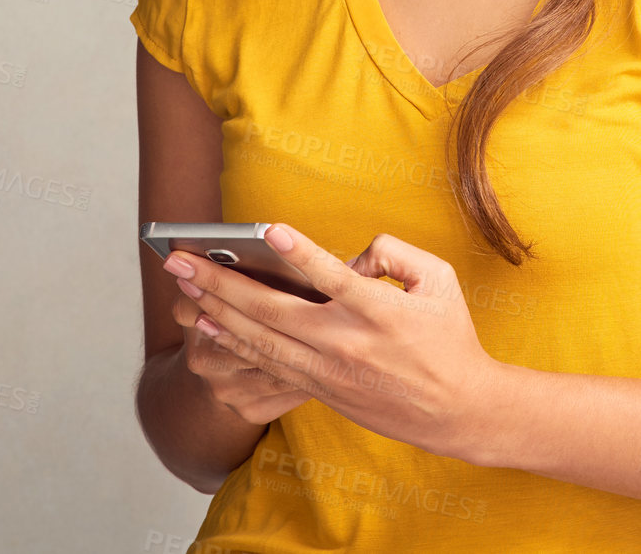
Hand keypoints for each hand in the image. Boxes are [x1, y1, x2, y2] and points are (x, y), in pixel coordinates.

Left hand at [164, 226, 504, 460]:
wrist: (459, 410)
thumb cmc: (449, 336)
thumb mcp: (439, 278)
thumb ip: (393, 251)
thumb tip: (350, 253)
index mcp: (379, 311)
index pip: (333, 277)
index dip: (300, 254)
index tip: (268, 230)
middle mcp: (347, 343)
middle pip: (273, 312)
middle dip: (221, 284)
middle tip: (181, 261)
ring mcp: (329, 371)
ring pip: (261, 341)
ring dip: (216, 312)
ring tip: (183, 287)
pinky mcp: (320, 389)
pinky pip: (269, 364)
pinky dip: (236, 344)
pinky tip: (208, 326)